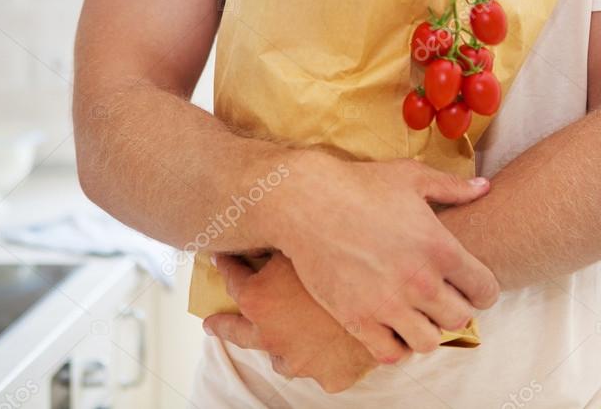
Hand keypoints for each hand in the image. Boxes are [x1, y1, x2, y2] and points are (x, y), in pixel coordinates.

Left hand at [204, 254, 377, 393]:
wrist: (388, 298)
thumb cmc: (344, 260)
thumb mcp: (301, 243)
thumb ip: (276, 241)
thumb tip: (262, 224)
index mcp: (257, 300)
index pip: (231, 276)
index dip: (225, 264)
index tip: (220, 260)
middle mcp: (270, 335)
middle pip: (236, 332)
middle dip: (223, 325)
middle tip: (212, 323)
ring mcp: (298, 361)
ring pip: (280, 357)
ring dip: (280, 345)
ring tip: (285, 334)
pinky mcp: (328, 376)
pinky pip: (319, 370)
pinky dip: (322, 359)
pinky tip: (329, 346)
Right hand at [267, 154, 498, 362]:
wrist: (307, 203)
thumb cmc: (360, 186)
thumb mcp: (412, 178)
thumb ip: (452, 187)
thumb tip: (483, 188)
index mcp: (441, 248)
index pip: (485, 290)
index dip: (481, 289)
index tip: (468, 285)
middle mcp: (421, 283)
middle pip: (460, 319)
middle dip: (454, 309)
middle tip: (439, 298)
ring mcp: (389, 305)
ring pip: (429, 342)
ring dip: (425, 330)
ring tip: (415, 314)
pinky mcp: (358, 319)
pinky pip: (390, 354)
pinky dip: (394, 345)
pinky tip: (389, 325)